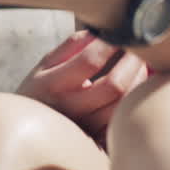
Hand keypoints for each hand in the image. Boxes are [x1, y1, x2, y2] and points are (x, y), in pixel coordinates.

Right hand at [16, 30, 147, 146]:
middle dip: (133, 62)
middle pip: (114, 86)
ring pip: (124, 104)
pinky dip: (135, 99)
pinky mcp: (98, 139)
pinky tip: (137, 84)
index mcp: (53, 84)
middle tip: (140, 48)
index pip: (89, 61)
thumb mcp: (45, 64)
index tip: (122, 32)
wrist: (29, 129)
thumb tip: (101, 29)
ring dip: (139, 80)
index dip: (111, 45)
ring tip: (140, 64)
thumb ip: (71, 46)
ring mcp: (86, 127)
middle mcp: (70, 108)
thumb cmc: (40, 91)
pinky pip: (125, 118)